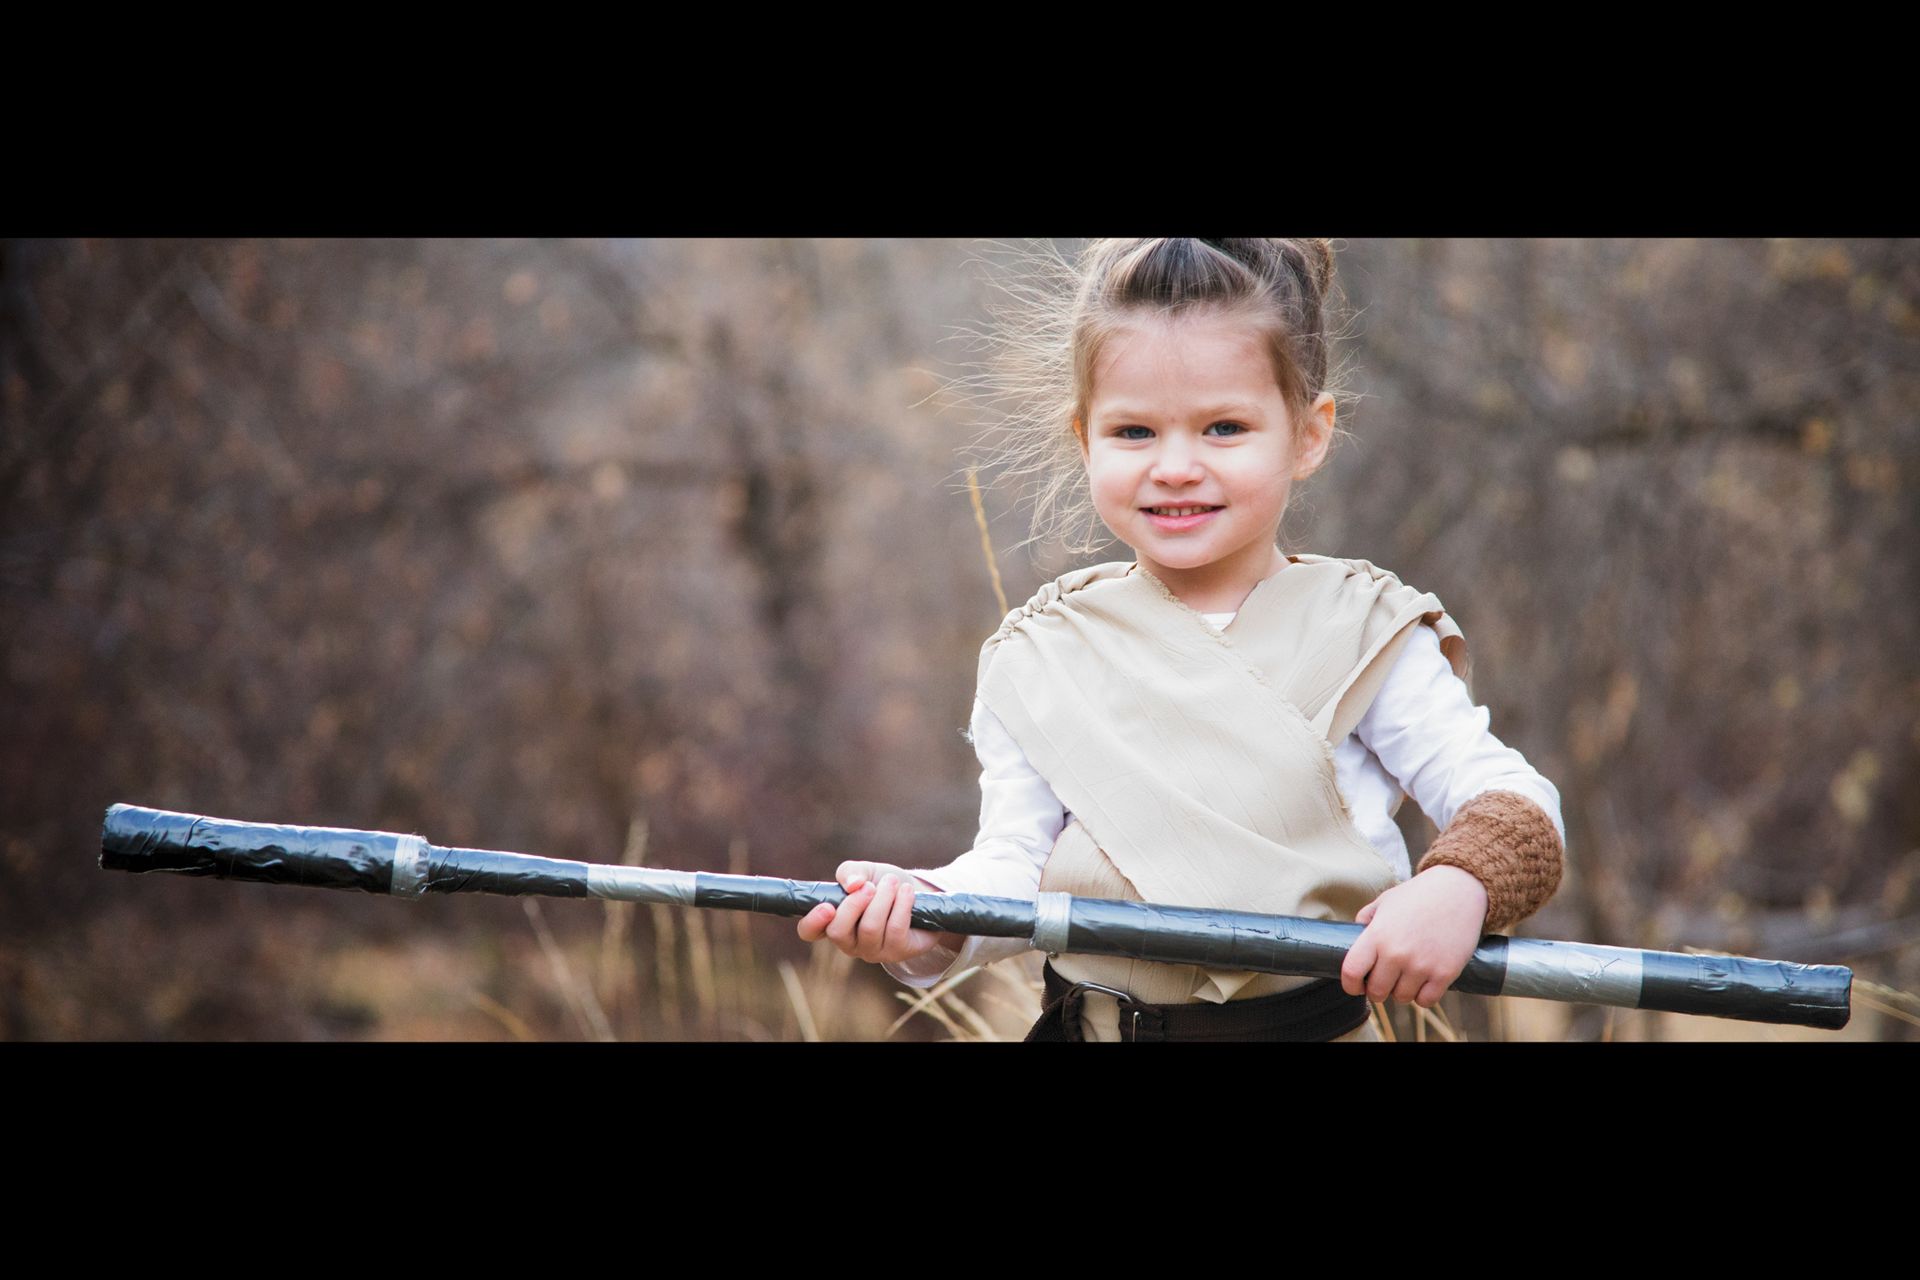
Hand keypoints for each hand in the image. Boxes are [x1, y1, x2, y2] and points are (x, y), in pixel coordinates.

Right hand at [795, 860, 960, 965]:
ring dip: (883, 899)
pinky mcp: (898, 952)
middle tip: (869, 886)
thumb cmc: (882, 884)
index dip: (813, 922)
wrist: (916, 893)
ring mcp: (872, 950)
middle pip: (838, 932)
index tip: (827, 906)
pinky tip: (906, 892)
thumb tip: (852, 884)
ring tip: (892, 882)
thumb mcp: (863, 872)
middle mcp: (849, 942)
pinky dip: (901, 904)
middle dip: (854, 904)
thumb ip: (850, 872)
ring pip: (870, 928)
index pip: (809, 931)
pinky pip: (895, 929)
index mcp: (832, 921)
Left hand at [1339, 865, 1488, 1007]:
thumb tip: (1352, 941)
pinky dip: (1423, 995)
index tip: (1356, 985)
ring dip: (1401, 991)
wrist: (1459, 890)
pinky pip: (1425, 1001)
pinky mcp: (1445, 973)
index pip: (1351, 972)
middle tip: (1385, 980)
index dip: (1350, 984)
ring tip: (1406, 976)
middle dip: (1377, 989)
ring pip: (1401, 998)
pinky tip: (1424, 981)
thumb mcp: (1385, 901)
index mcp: (1377, 935)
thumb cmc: (1418, 895)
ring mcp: (1421, 965)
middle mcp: (1396, 953)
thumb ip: (1365, 920)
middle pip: (1377, 992)